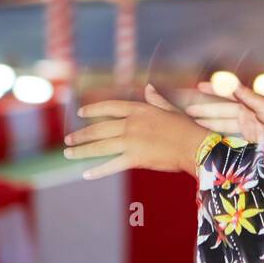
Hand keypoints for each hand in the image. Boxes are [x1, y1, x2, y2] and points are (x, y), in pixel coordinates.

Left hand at [66, 84, 212, 179]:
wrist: (195, 146)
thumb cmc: (186, 128)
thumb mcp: (170, 109)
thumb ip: (156, 99)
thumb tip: (148, 88)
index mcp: (140, 110)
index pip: (110, 107)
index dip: (93, 110)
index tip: (81, 113)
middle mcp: (131, 124)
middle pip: (100, 128)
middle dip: (82, 134)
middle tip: (68, 139)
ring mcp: (131, 141)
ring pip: (100, 146)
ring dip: (82, 150)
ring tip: (69, 153)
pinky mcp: (135, 158)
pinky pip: (112, 164)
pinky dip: (98, 170)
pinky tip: (86, 174)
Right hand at [185, 79, 263, 150]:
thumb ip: (246, 95)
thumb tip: (230, 84)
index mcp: (251, 100)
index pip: (228, 94)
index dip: (214, 90)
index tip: (199, 87)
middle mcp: (247, 111)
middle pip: (222, 110)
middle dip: (205, 109)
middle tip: (187, 110)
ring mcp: (247, 124)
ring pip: (223, 122)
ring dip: (208, 122)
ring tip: (192, 121)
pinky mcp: (248, 137)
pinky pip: (230, 134)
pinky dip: (219, 134)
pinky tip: (207, 134)